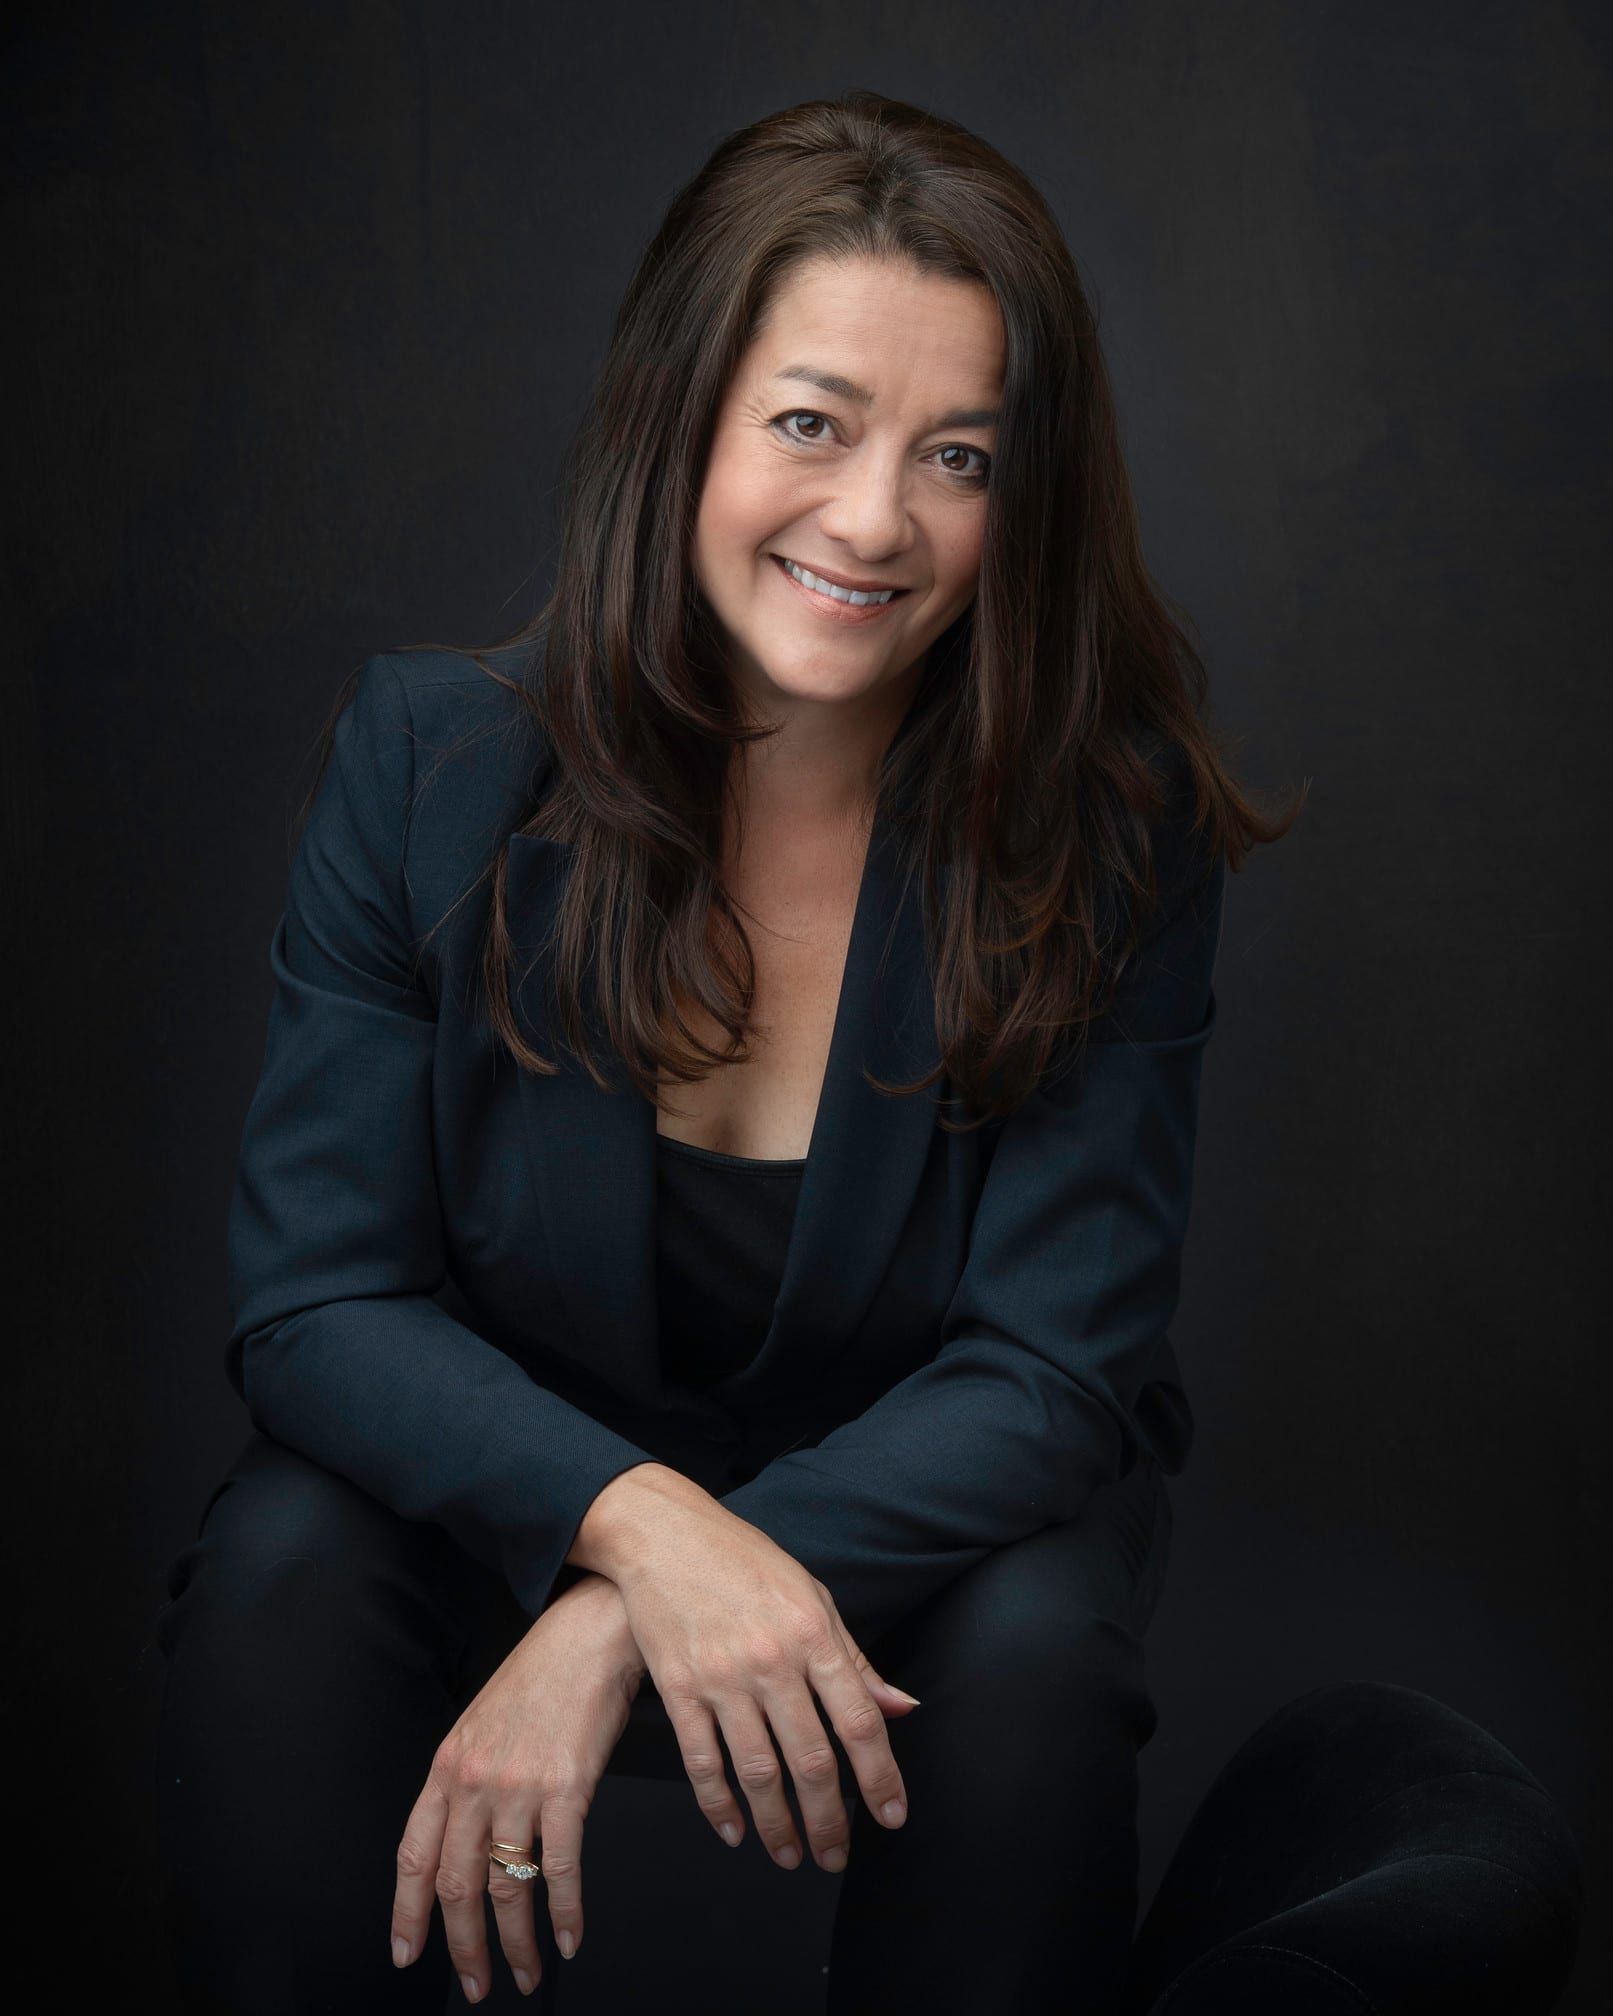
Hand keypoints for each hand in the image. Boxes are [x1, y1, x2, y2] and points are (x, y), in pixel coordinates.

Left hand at [390, 1570, 645, 2000]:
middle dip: (463, 1946)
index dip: (408, 1911)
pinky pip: (559, 1868)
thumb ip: (470, 1777)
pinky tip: (569, 1936)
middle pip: (456, 1883)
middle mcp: (475, 1780)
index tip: (407, 1952)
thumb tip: (471, 1837)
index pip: (415, 1854)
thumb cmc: (545, 1672)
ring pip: (505, 1886)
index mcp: (448, 1763)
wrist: (592, 1632)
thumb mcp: (485, 1720)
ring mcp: (519, 1785)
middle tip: (477, 1984)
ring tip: (525, 1973)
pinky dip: (564, 1912)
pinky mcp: (567, 1787)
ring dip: (515, 1942)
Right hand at [594, 1466, 921, 1874]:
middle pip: (811, 1760)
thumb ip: (853, 1659)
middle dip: (831, 1820)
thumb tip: (900, 1708)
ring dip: (778, 1826)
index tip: (892, 1817)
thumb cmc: (745, 1562)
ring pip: (758, 1773)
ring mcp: (721, 1677)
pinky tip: (734, 1831)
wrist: (666, 1535)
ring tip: (792, 1856)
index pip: (858, 1721)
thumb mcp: (812, 1596)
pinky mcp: (678, 1688)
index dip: (881, 1777)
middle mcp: (771, 1660)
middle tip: (837, 1855)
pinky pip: (701, 1761)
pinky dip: (718, 1805)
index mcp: (813, 1634)